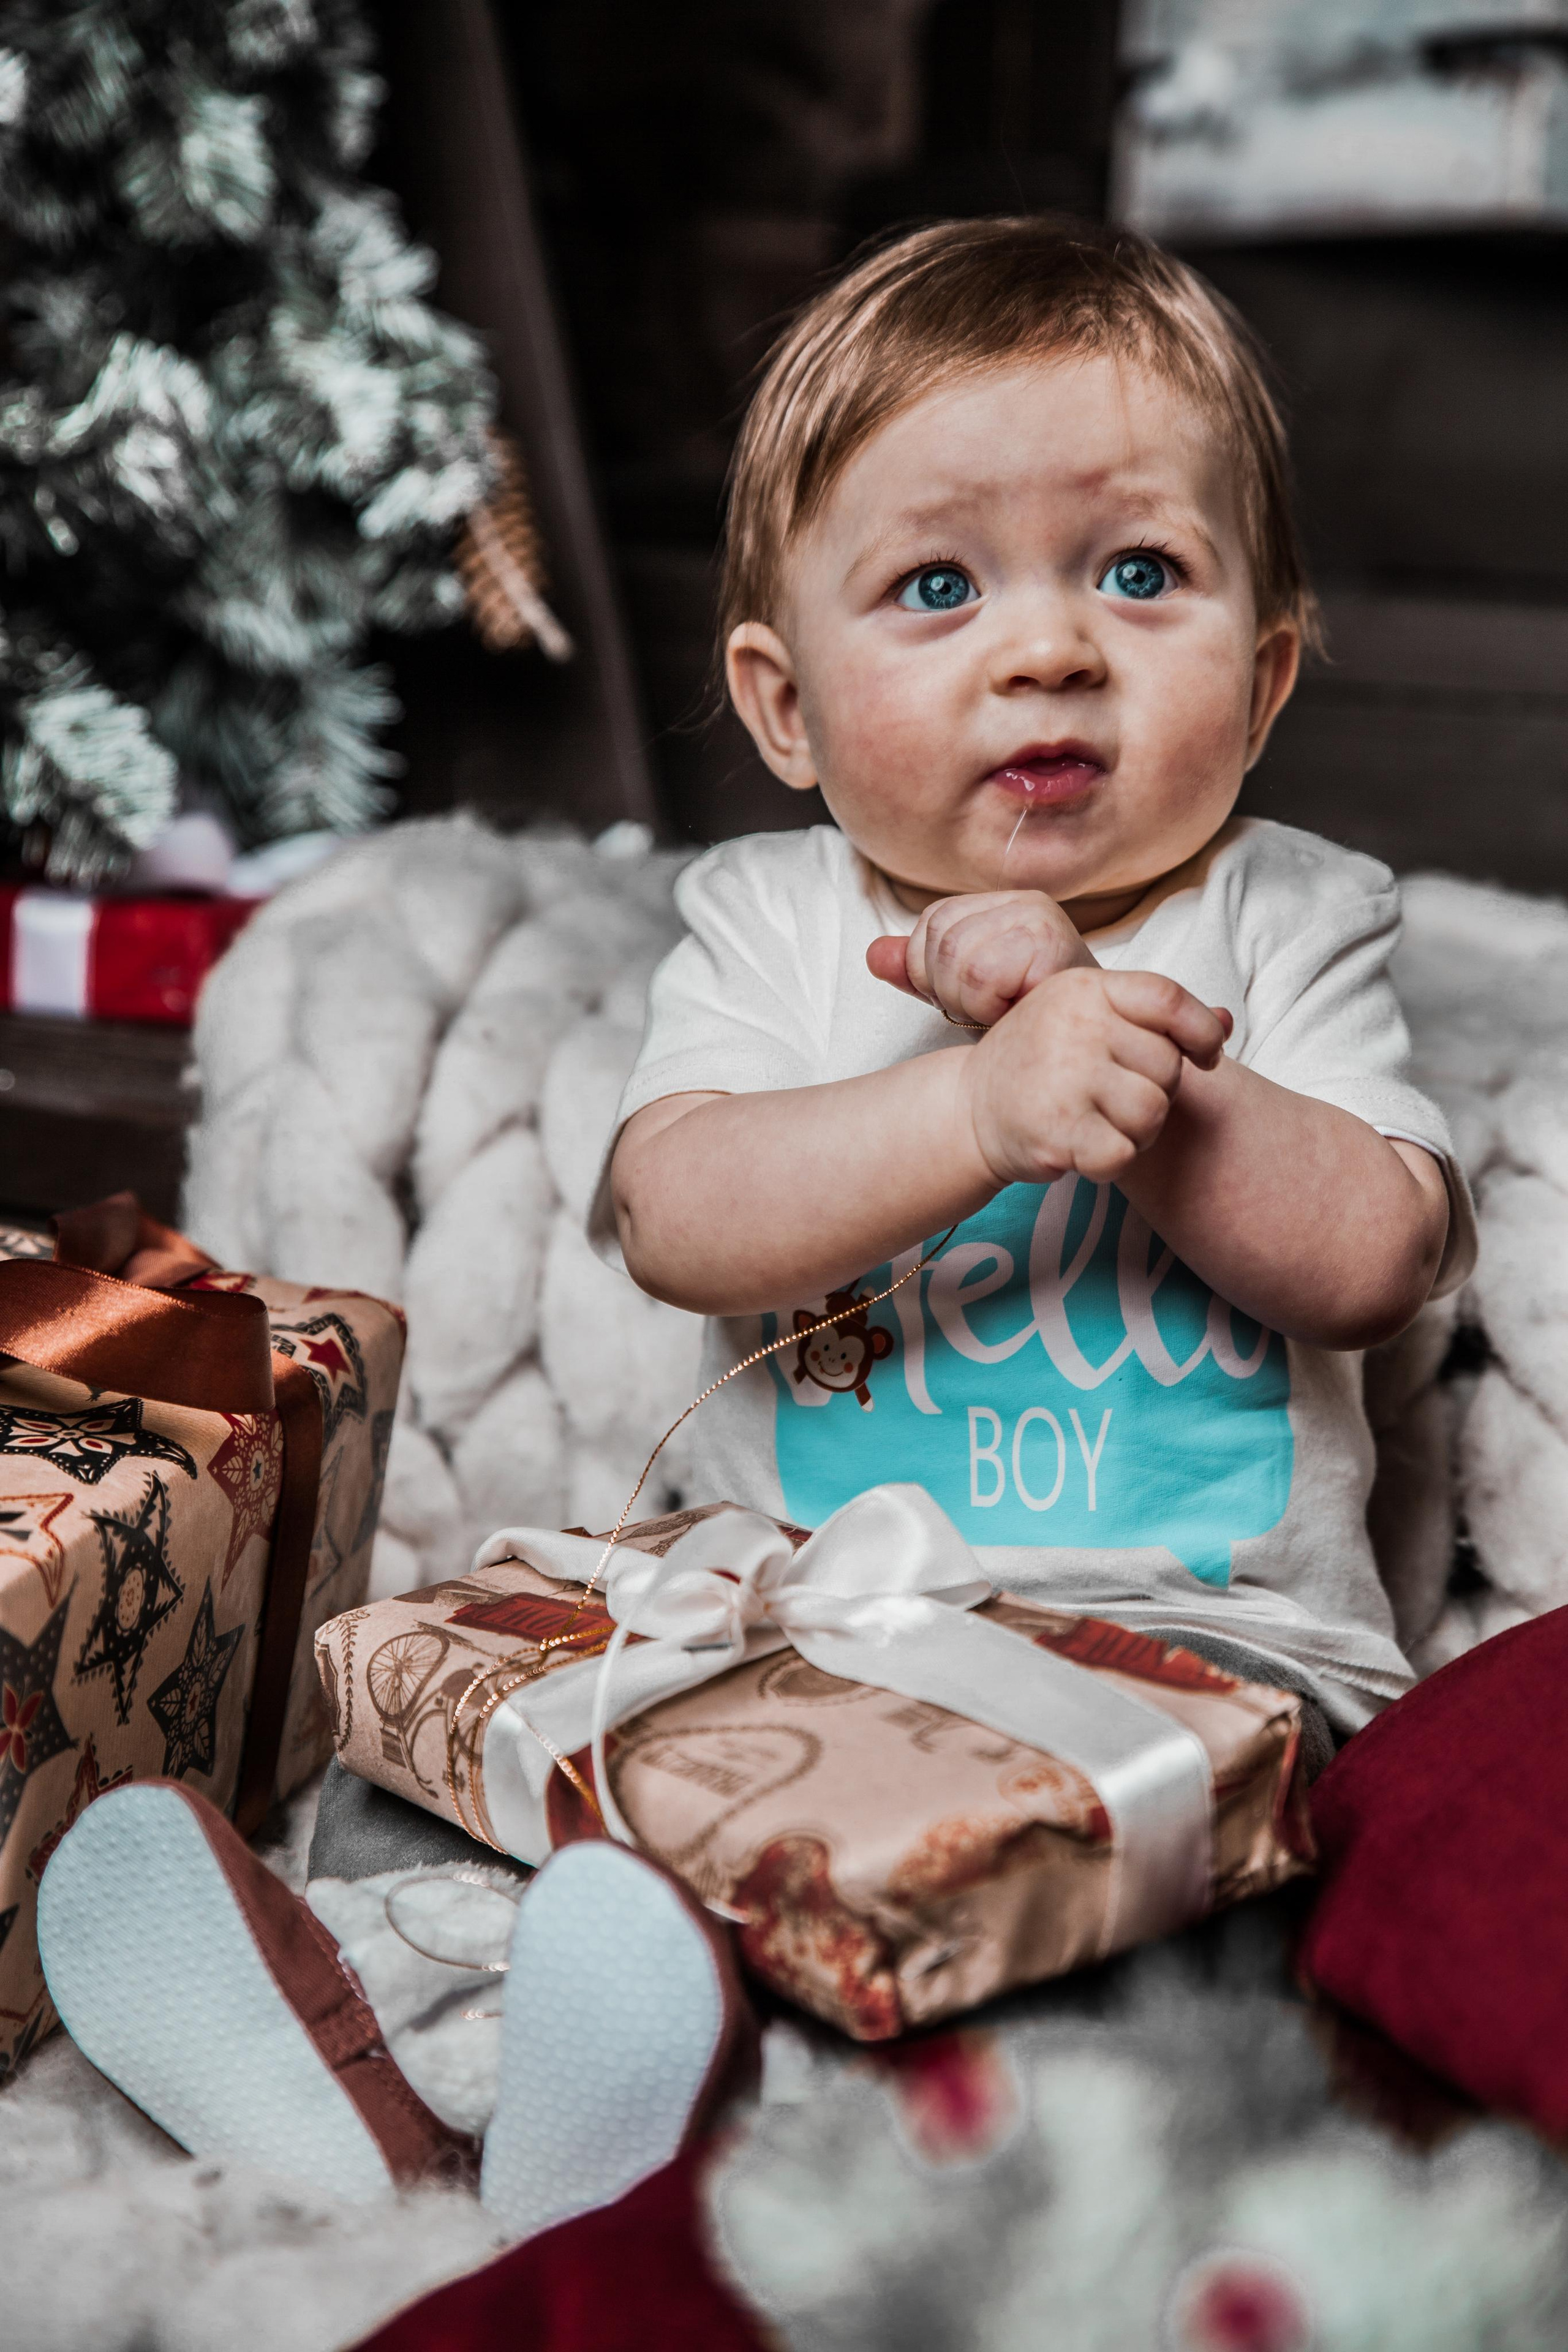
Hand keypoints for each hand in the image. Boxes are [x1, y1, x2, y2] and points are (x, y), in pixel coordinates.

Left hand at [867, 890, 1094, 1027]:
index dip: (933, 972)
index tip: (972, 999)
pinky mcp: (1052, 943)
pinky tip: (1016, 1013)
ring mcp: (1041, 918)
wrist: (1082, 1057)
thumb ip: (920, 973)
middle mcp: (1026, 902)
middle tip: (989, 1010)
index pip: (932, 923)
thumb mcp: (964, 997)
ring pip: (956, 957)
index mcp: (1005, 904)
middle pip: (939, 940)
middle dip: (950, 991)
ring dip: (970, 1002)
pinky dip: (988, 1007)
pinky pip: (981, 975)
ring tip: (1003, 1012)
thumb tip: (873, 955)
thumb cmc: (1030, 1026)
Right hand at [961, 965, 1232, 1186]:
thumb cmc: (1042, 1063)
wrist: (969, 1108)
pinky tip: (1083, 1148)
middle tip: (1114, 1099)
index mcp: (1087, 988)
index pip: (1170, 999)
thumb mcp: (1091, 1021)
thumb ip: (1157, 1020)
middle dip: (1156, 1093)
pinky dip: (1110, 1161)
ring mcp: (1063, 1075)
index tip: (1206, 1056)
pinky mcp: (1055, 1128)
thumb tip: (1228, 1022)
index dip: (1202, 1032)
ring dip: (1136, 1131)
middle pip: (1168, 1067)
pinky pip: (1122, 1154)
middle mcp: (1075, 1024)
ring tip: (1099, 1122)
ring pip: (1152, 1113)